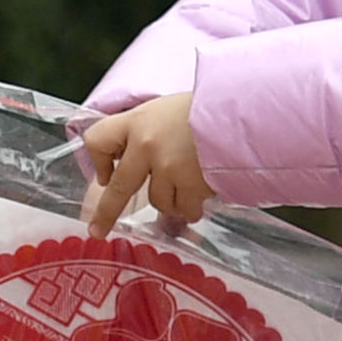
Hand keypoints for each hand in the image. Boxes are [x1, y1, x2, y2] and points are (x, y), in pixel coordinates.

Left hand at [78, 92, 210, 231]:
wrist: (244, 113)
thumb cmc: (208, 110)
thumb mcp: (167, 110)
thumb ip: (146, 133)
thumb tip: (129, 161)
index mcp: (138, 120)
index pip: (98, 139)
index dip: (98, 159)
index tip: (106, 174)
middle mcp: (146, 144)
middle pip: (119, 188)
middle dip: (106, 213)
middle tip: (97, 230)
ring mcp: (167, 166)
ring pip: (158, 201)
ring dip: (173, 199)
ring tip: (192, 182)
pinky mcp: (189, 184)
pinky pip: (183, 209)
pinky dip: (193, 206)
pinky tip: (204, 191)